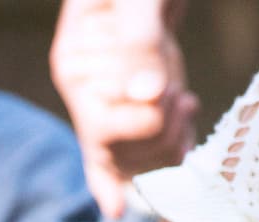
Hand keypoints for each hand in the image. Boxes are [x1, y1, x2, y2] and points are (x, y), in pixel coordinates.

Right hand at [51, 0, 197, 217]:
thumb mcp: (137, 0)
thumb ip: (139, 40)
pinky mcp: (130, 119)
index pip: (102, 131)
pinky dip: (171, 151)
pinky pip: (140, 164)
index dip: (146, 118)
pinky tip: (184, 118)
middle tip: (175, 91)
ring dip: (172, 140)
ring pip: (134, 168)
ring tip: (184, 102)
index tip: (166, 87)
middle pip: (118, 157)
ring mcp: (107, 112)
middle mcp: (84, 98)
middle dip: (162, 130)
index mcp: (74, 68)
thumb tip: (148, 94)